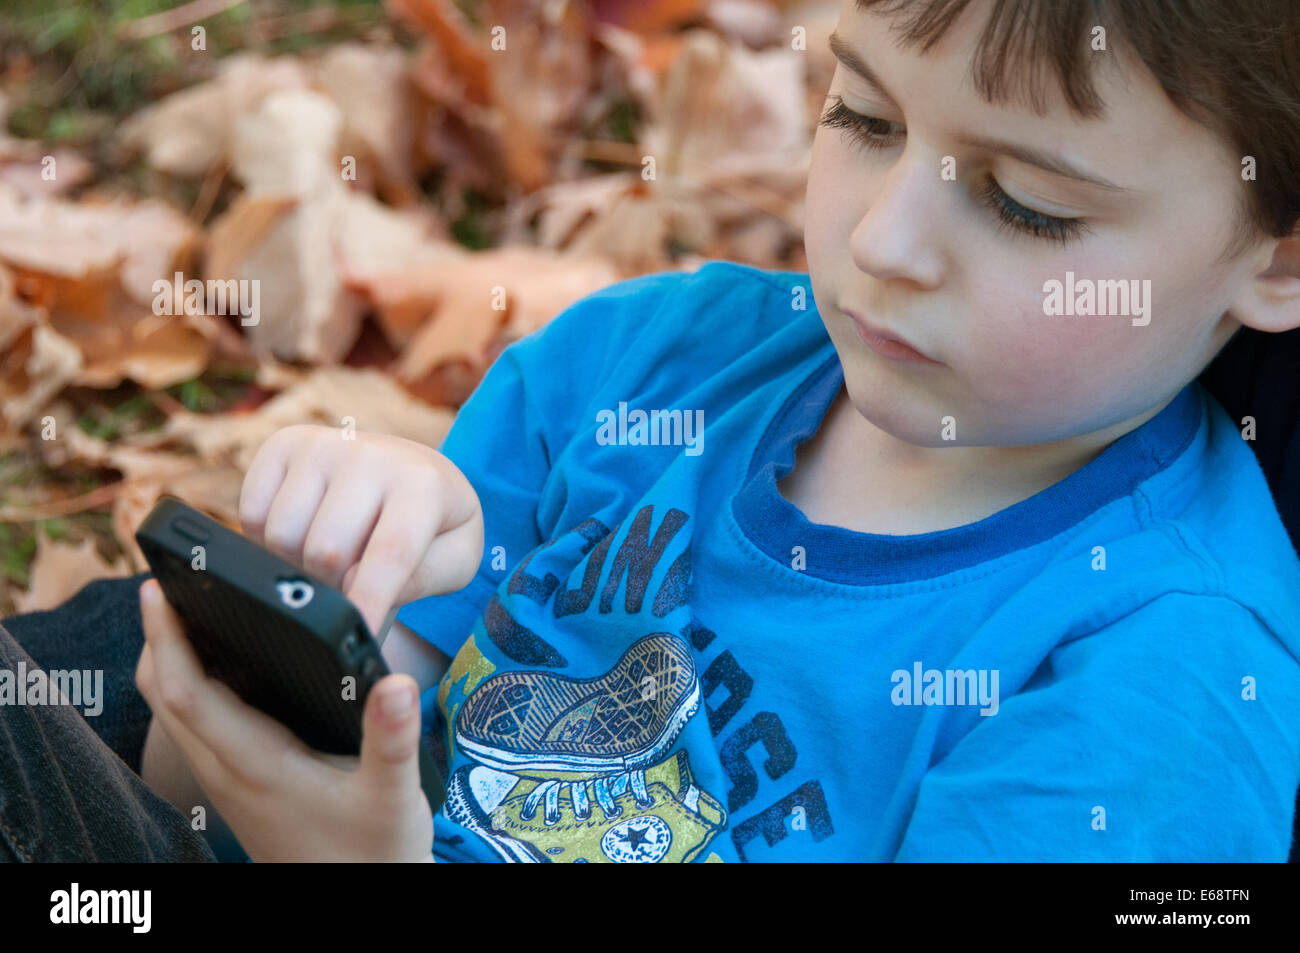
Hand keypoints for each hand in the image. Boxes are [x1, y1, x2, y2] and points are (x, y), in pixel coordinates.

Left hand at [135, 578, 435, 862]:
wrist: (359, 906)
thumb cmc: (373, 856)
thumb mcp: (393, 795)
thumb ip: (393, 738)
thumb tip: (397, 681)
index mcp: (255, 763)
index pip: (187, 691)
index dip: (165, 637)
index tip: (157, 588)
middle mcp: (228, 770)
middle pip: (165, 694)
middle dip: (158, 636)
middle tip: (169, 581)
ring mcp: (228, 779)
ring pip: (177, 709)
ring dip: (173, 658)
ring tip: (193, 607)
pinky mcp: (240, 783)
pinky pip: (199, 722)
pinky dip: (196, 681)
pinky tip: (231, 660)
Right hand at [238, 424, 482, 636]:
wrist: (412, 471)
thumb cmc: (434, 525)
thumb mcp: (455, 559)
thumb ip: (419, 580)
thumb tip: (356, 586)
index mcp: (421, 483)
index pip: (389, 553)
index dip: (370, 602)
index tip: (359, 635)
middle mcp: (369, 455)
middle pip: (325, 551)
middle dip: (334, 587)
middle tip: (350, 587)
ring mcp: (321, 445)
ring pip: (281, 536)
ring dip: (299, 564)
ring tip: (331, 558)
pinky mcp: (282, 444)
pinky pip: (250, 514)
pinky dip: (267, 540)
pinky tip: (303, 533)